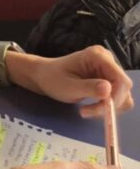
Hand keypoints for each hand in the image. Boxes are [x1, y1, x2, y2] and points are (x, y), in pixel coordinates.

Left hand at [11, 46, 133, 116]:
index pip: (121, 79)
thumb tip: (108, 89)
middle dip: (110, 105)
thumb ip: (89, 88)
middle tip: (88, 112)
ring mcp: (109, 70)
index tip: (104, 110)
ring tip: (86, 111)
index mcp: (97, 56)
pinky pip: (117, 98)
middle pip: (123, 89)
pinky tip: (91, 108)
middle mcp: (107, 60)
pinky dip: (107, 107)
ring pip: (123, 96)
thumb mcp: (69, 86)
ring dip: (108, 108)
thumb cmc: (53, 78)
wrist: (45, 76)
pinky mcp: (109, 80)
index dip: (117, 97)